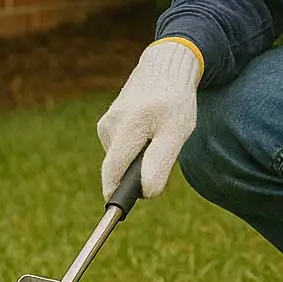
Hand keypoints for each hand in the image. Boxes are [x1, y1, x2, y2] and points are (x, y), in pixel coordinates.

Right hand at [97, 37, 203, 201]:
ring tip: (158, 136)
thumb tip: (145, 193)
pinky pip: (121, 146)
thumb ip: (159, 163)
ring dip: (137, 158)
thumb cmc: (175, 100)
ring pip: (120, 157)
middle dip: (134, 174)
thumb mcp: (176, 133)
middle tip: (161, 155)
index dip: (114, 196)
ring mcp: (107, 121)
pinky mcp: (108, 119)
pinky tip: (149, 129)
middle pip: (117, 168)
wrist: (166, 66)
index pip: (112, 173)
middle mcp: (110, 125)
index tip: (117, 215)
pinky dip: (134, 146)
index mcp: (126, 128)